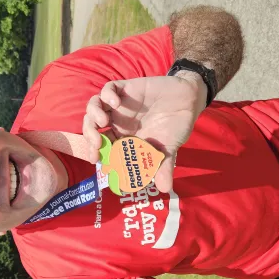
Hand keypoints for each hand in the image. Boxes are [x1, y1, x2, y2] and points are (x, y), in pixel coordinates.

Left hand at [83, 72, 206, 192]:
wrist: (189, 101)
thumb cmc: (175, 126)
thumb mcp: (169, 150)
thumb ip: (163, 167)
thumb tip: (165, 190)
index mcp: (122, 138)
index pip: (101, 146)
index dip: (95, 152)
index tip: (95, 158)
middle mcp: (117, 122)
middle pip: (92, 127)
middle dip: (89, 135)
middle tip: (96, 142)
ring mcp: (119, 105)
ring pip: (95, 107)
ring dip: (93, 114)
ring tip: (102, 121)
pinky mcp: (126, 88)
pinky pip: (108, 88)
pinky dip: (107, 94)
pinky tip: (115, 102)